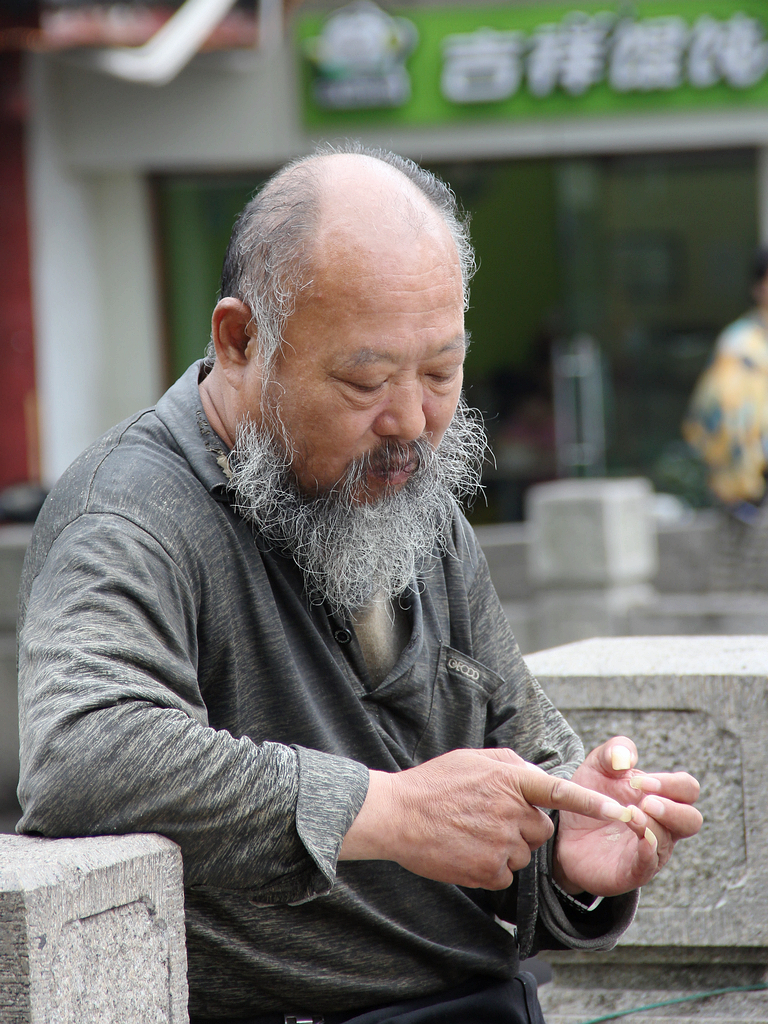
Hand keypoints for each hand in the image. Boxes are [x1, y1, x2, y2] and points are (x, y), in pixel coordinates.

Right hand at [340, 747, 635, 889]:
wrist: (397, 815)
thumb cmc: (434, 783)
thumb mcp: (473, 758)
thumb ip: (510, 764)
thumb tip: (534, 773)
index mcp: (510, 780)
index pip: (561, 792)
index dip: (594, 804)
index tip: (624, 812)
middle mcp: (511, 811)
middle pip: (541, 829)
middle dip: (523, 825)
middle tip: (488, 816)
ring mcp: (501, 843)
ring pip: (523, 853)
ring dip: (506, 846)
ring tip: (471, 831)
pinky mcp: (489, 871)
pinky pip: (507, 874)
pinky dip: (491, 867)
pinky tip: (466, 851)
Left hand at [553, 736, 702, 897]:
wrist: (564, 831)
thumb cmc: (589, 796)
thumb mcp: (597, 766)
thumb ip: (613, 751)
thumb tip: (626, 756)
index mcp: (659, 797)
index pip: (687, 789)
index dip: (671, 784)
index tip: (641, 782)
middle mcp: (661, 825)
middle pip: (692, 820)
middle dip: (673, 809)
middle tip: (646, 801)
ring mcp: (649, 850)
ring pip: (668, 842)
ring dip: (652, 827)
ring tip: (630, 815)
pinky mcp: (631, 871)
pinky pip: (648, 866)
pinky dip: (647, 854)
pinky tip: (640, 841)